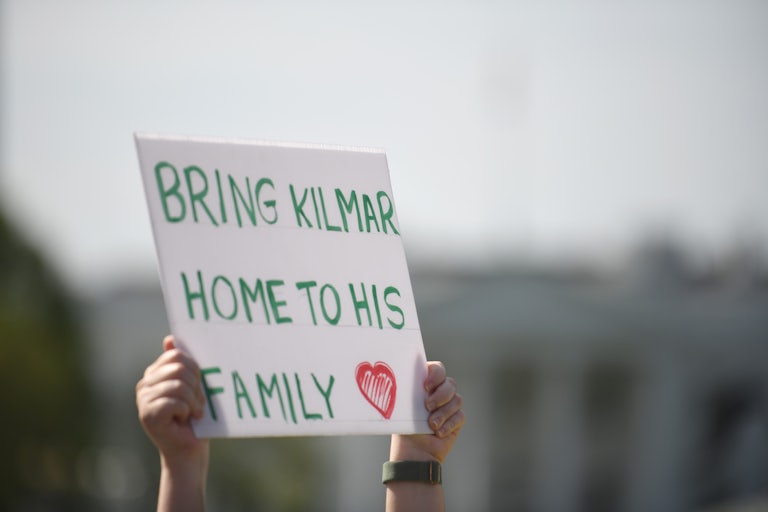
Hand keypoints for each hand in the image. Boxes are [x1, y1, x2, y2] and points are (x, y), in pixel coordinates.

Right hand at [136, 336, 208, 464]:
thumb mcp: (192, 386)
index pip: (176, 355)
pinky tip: (183, 420)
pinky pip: (175, 401)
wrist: (189, 451)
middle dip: (196, 386)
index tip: (198, 386)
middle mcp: (145, 384)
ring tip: (193, 413)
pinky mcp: (148, 415)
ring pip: (179, 384)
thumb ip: (182, 364)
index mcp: (154, 374)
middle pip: (178, 368)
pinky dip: (186, 410)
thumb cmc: (194, 418)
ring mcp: (143, 400)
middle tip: (197, 403)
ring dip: (193, 401)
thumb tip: (169, 338)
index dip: (194, 369)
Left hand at [390, 361, 464, 463]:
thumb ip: (411, 391)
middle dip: (441, 395)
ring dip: (443, 413)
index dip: (435, 375)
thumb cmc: (405, 427)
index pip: (437, 369)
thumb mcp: (406, 408)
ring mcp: (450, 405)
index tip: (426, 387)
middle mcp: (439, 392)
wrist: (414, 452)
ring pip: (457, 400)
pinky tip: (438, 433)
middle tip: (428, 406)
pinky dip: (449, 424)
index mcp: (426, 384)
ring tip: (431, 425)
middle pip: (450, 383)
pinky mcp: (457, 419)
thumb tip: (409, 379)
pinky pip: (460, 416)